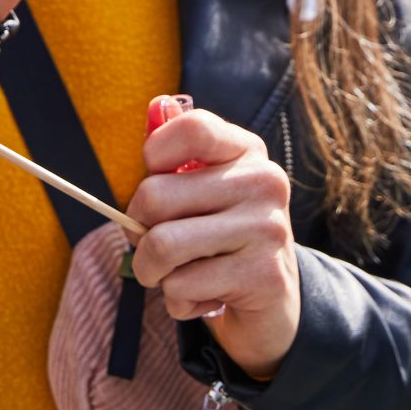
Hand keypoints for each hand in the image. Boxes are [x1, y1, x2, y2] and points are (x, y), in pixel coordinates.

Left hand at [128, 108, 302, 380]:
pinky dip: (176, 301)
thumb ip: (174, 153)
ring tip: (174, 274)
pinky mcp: (263, 275)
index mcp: (246, 151)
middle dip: (138, 231)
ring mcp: (267, 228)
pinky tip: (203, 296)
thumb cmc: (220, 240)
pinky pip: (181, 287)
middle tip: (157, 246)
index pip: (192, 128)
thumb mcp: (201, 191)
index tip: (154, 180)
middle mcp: (264, 182)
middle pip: (155, 195)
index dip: (154, 154)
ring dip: (152, 271)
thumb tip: (156, 105)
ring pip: (162, 245)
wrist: (272, 303)